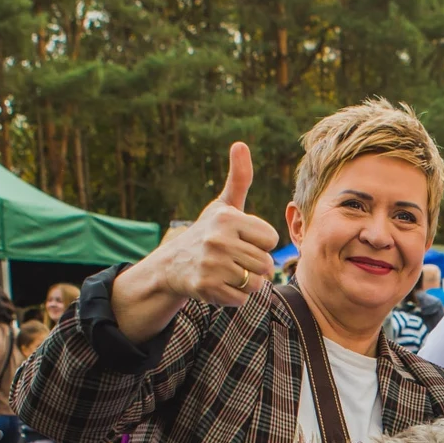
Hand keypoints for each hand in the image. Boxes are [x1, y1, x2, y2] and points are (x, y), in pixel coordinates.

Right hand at [156, 143, 279, 306]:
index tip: (241, 239)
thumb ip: (239, 178)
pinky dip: (235, 296)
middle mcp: (218, 240)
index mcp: (228, 218)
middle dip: (255, 265)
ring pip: (256, 283)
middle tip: (234, 259)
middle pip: (266, 263)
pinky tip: (220, 284)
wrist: (172, 265)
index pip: (271, 239)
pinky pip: (242, 299)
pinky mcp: (206, 287)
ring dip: (246, 282)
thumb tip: (240, 143)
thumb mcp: (223, 205)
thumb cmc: (207, 232)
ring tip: (228, 271)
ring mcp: (211, 265)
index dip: (260, 242)